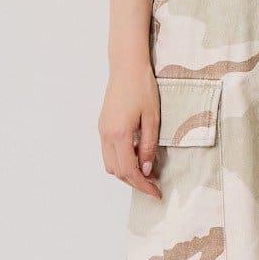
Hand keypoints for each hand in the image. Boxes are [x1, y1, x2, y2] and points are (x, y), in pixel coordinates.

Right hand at [100, 66, 162, 198]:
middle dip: (135, 181)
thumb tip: (148, 169)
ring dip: (127, 172)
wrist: (126, 67)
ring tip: (147, 170)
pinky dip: (122, 160)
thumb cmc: (142, 88)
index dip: (143, 185)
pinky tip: (137, 155)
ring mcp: (102, 131)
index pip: (129, 170)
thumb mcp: (152, 119)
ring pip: (110, 164)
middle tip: (154, 184)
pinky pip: (109, 152)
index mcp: (119, 134)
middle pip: (117, 171)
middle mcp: (106, 135)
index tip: (156, 193)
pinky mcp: (103, 126)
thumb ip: (149, 146)